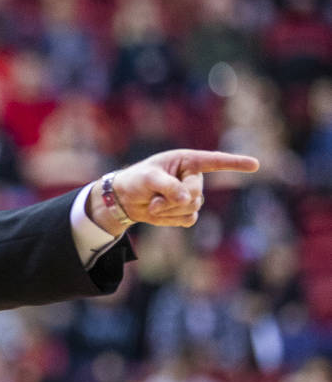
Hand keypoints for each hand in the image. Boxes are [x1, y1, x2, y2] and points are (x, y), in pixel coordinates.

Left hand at [88, 149, 259, 233]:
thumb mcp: (148, 178)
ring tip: (153, 204)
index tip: (255, 164)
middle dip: (174, 200)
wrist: (125, 199)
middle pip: (196, 193)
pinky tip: (159, 213)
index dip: (235, 163)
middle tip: (154, 200)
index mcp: (187, 160)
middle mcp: (193, 177)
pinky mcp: (186, 212)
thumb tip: (187, 200)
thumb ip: (168, 186)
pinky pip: (187, 220)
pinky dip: (170, 220)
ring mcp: (192, 196)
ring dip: (169, 210)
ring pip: (191, 209)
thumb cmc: (136, 180)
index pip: (215, 161)